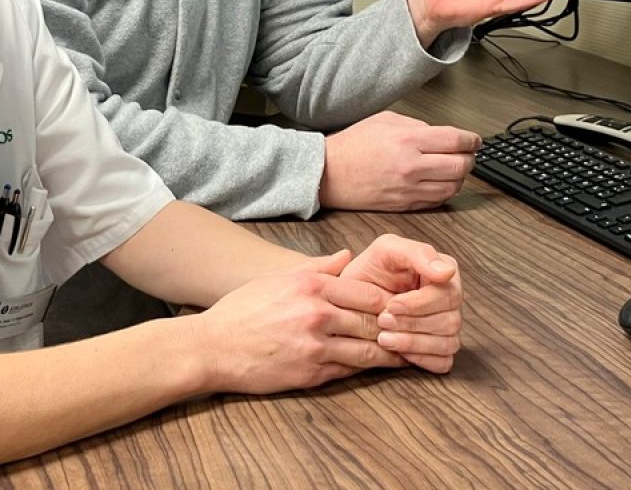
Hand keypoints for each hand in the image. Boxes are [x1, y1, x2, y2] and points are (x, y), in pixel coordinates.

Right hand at [194, 250, 404, 394]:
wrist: (212, 348)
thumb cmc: (242, 311)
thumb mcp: (277, 279)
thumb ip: (317, 267)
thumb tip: (348, 256)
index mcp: (311, 286)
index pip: (366, 292)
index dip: (389, 300)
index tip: (404, 304)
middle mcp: (317, 314)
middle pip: (373, 320)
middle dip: (396, 326)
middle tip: (418, 329)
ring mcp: (315, 346)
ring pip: (368, 349)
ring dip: (391, 351)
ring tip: (409, 350)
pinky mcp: (310, 373)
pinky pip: (349, 369)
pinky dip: (368, 367)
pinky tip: (380, 365)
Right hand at [320, 111, 480, 211]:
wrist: (329, 173)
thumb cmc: (353, 145)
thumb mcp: (386, 121)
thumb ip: (417, 126)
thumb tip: (441, 136)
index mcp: (408, 140)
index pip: (455, 141)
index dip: (471, 140)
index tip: (474, 140)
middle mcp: (411, 166)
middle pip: (460, 166)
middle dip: (470, 159)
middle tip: (468, 154)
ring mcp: (408, 188)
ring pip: (452, 187)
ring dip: (460, 177)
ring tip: (455, 169)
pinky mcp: (404, 204)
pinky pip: (436, 201)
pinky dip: (445, 192)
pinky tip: (441, 183)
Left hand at [342, 235, 463, 373]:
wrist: (351, 297)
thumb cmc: (371, 270)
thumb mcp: (387, 250)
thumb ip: (417, 253)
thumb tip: (447, 272)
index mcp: (446, 274)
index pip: (448, 295)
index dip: (419, 304)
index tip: (390, 304)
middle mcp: (452, 300)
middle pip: (450, 321)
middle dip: (412, 324)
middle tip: (382, 321)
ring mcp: (448, 325)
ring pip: (448, 343)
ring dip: (413, 343)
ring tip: (384, 338)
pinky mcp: (440, 349)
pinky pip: (443, 362)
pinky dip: (421, 359)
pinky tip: (398, 352)